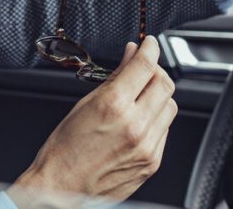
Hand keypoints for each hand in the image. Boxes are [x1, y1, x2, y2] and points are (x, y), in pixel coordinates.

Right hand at [9, 36, 176, 204]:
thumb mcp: (84, 104)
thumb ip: (114, 78)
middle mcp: (135, 126)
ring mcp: (147, 147)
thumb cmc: (64, 149)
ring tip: (140, 95)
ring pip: (170, 106)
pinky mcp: (152, 162)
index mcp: (113, 106)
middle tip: (144, 67)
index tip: (150, 43)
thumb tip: (131, 56)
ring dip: (159, 95)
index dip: (151, 48)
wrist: (62, 189)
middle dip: (156, 70)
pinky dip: (156, 119)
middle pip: (165, 83)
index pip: (145, 65)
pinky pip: (165, 130)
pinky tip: (139, 119)